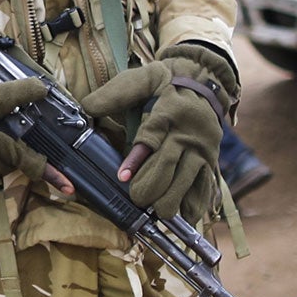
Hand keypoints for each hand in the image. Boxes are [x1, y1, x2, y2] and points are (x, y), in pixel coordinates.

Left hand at [79, 43, 235, 220]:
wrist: (203, 80)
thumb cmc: (163, 83)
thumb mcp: (139, 79)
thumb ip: (114, 94)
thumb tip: (86, 107)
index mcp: (168, 111)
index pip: (151, 138)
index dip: (137, 160)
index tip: (123, 177)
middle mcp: (187, 132)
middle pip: (170, 164)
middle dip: (152, 186)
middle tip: (137, 199)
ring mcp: (202, 148)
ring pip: (189, 178)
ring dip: (173, 198)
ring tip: (158, 214)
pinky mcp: (211, 159)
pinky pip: (206, 184)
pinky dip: (197, 202)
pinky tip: (186, 217)